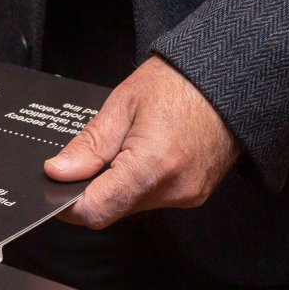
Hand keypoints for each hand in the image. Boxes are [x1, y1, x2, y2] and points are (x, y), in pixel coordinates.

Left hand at [45, 56, 240, 227]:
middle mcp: (174, 189)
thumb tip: (58, 173)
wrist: (231, 78)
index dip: (69, 205)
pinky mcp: (195, 194)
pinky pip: (152, 198)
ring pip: (130, 206)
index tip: (57, 188)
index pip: (97, 210)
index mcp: (153, 165)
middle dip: (92, 189)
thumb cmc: (181, 82)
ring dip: (116, 185)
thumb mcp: (122, 105)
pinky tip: (145, 153)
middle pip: (112, 210)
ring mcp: (188, 194)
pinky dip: (138, 183)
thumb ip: (88, 145)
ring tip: (125, 147)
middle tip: (91, 156)